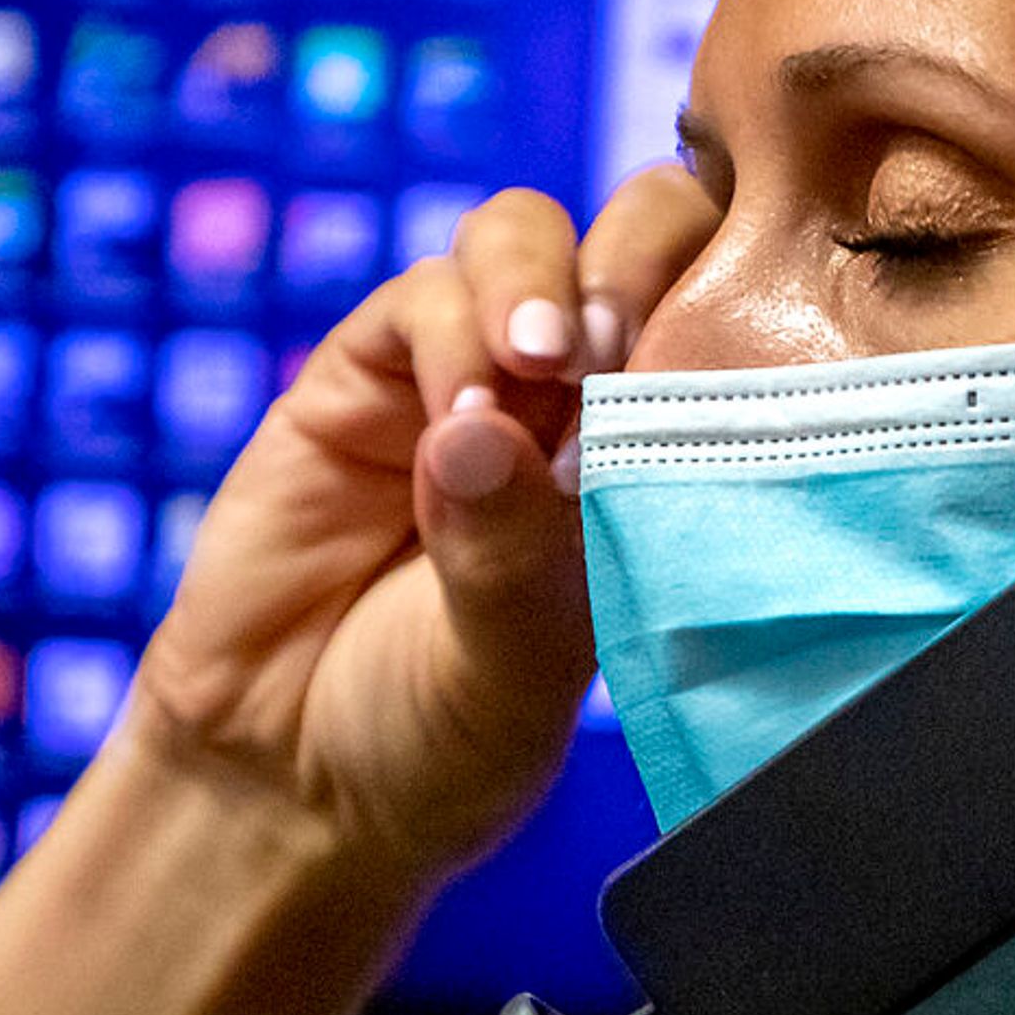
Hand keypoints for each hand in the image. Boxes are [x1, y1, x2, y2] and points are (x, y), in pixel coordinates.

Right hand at [121, 166, 721, 892]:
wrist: (289, 784)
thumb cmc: (435, 744)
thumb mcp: (509, 674)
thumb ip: (508, 556)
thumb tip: (482, 429)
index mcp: (653, 458)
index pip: (722, 311)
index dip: (725, 294)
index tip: (701, 364)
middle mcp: (571, 400)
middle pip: (635, 230)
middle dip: (636, 256)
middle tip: (611, 351)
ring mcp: (464, 377)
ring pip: (522, 238)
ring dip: (536, 286)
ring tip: (531, 371)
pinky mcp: (359, 381)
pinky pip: (418, 300)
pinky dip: (447, 335)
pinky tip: (453, 420)